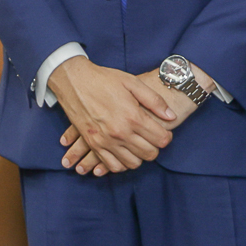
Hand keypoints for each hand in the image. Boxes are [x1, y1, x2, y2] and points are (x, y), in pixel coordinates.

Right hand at [47, 57, 178, 173]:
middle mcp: (120, 132)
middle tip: (151, 138)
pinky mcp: (94, 144)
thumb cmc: (104, 79)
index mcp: (133, 116)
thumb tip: (171, 116)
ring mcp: (106, 141)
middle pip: (149, 154)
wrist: (74, 81)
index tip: (163, 131)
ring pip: (133, 163)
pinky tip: (124, 153)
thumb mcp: (132, 82)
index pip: (161, 139)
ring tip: (138, 145)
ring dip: (139, 156)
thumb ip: (154, 100)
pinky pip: (112, 166)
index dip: (166, 137)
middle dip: (155, 147)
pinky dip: (121, 164)